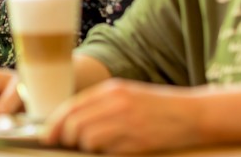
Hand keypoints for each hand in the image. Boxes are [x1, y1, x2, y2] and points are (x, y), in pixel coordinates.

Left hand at [44, 79, 200, 153]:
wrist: (193, 114)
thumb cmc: (159, 106)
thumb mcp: (128, 95)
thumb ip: (102, 104)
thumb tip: (72, 120)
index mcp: (113, 89)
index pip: (73, 106)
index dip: (55, 123)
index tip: (47, 135)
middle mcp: (117, 102)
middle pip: (75, 124)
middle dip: (67, 137)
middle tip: (70, 144)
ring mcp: (127, 121)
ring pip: (87, 138)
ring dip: (86, 146)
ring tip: (97, 146)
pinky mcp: (137, 141)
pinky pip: (107, 150)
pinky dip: (104, 152)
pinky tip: (112, 149)